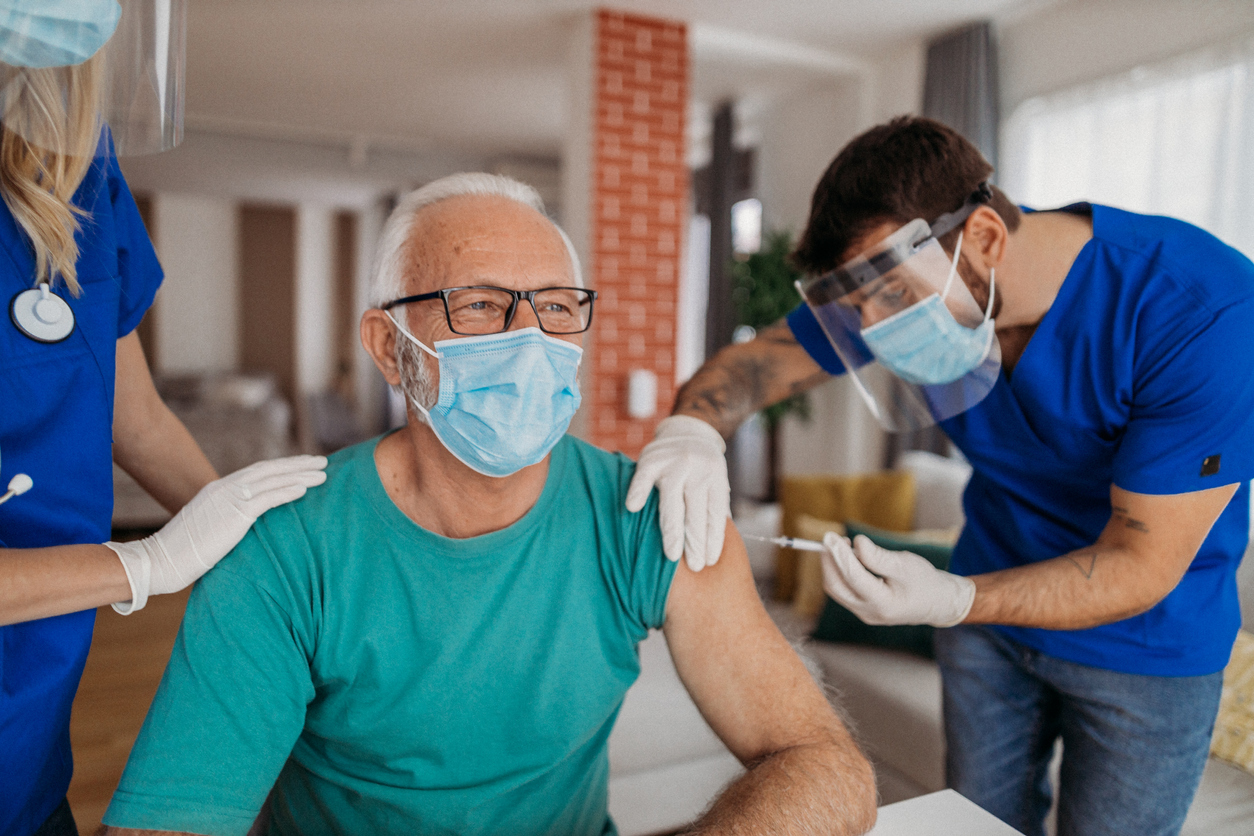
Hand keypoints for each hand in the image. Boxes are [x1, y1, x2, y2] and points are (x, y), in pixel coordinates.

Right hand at [106, 455, 327, 613]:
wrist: (160, 561)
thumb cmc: (182, 553)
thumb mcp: (207, 528)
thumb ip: (226, 521)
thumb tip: (242, 528)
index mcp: (219, 490)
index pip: (258, 472)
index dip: (282, 467)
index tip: (303, 466)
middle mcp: (225, 488)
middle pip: (269, 470)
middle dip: (298, 464)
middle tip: (322, 461)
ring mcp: (229, 499)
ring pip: (273, 480)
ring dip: (301, 475)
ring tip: (323, 473)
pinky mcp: (234, 514)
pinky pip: (268, 498)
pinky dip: (288, 491)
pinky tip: (306, 488)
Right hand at [626, 415, 729, 571]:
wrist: (689, 430)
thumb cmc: (703, 469)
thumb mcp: (716, 483)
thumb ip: (713, 508)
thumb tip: (712, 548)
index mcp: (715, 477)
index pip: (715, 513)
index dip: (713, 539)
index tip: (709, 561)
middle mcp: (697, 468)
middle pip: (696, 511)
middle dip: (696, 541)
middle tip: (695, 566)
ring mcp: (674, 463)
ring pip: (672, 501)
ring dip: (672, 531)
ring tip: (672, 556)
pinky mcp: (651, 458)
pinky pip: (642, 477)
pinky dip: (637, 491)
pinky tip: (632, 508)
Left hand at [820, 532, 974, 626]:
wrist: (936, 602)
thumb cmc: (924, 581)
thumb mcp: (905, 565)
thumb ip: (879, 557)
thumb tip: (856, 543)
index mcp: (884, 603)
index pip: (853, 578)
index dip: (840, 556)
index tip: (831, 537)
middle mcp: (870, 612)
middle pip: (837, 587)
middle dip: (829, 561)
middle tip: (831, 539)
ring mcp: (864, 613)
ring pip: (837, 590)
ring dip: (833, 566)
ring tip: (842, 545)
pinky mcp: (862, 609)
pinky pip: (843, 591)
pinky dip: (841, 573)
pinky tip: (848, 557)